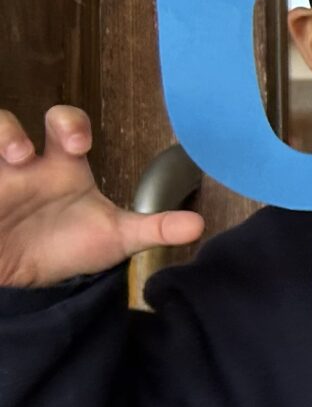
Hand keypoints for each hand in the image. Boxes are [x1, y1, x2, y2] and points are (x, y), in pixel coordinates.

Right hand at [0, 105, 202, 287]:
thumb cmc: (70, 246)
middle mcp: (23, 166)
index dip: (69, 126)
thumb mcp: (114, 240)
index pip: (66, 128)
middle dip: (11, 130)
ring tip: (9, 162)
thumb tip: (198, 225)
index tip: (77, 145)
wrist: (32, 282)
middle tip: (25, 154)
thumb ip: (154, 229)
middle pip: (8, 125)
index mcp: (62, 167)